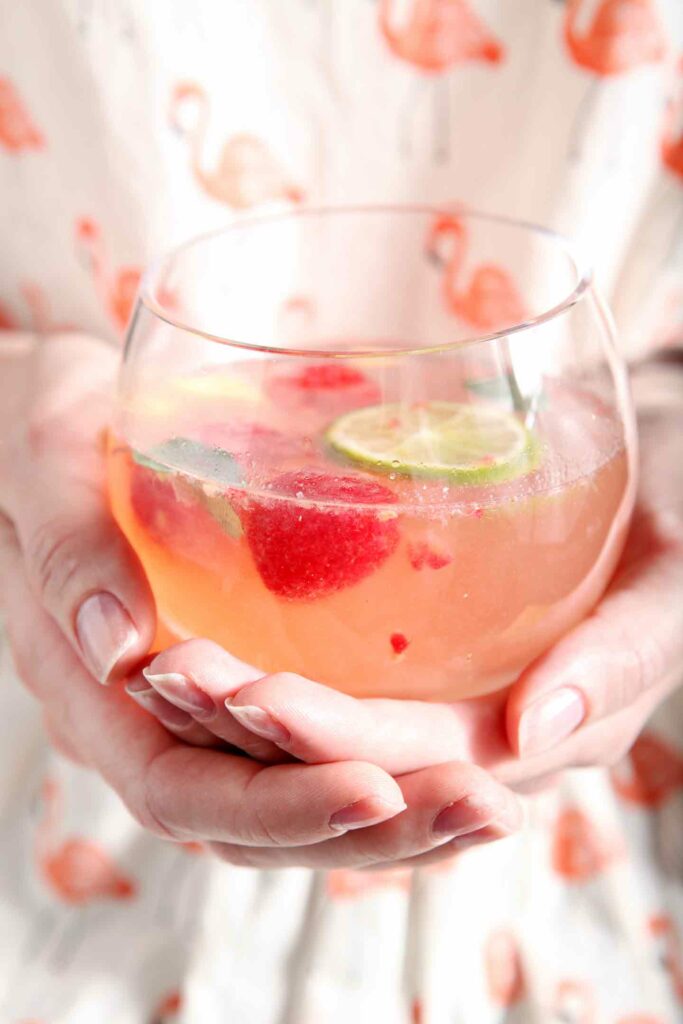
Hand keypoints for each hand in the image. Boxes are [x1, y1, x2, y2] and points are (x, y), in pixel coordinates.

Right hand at [0, 333, 521, 866]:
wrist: (62, 420)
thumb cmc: (45, 428)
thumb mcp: (46, 465)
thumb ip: (70, 548)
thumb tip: (120, 643)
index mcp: (93, 694)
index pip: (185, 789)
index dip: (279, 804)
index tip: (376, 790)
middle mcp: (150, 722)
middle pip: (261, 820)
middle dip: (374, 829)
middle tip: (486, 807)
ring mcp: (199, 708)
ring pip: (296, 795)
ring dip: (399, 813)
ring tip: (497, 801)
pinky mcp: (245, 672)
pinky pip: (314, 743)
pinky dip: (387, 761)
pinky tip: (463, 750)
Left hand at [143, 360, 682, 790]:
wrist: (652, 488)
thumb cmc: (668, 524)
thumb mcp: (670, 587)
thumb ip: (624, 657)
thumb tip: (536, 733)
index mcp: (538, 740)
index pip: (420, 763)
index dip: (334, 741)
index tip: (252, 694)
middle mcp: (476, 745)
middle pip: (351, 763)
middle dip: (259, 731)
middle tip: (175, 674)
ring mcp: (439, 712)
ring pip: (326, 744)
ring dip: (239, 719)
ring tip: (159, 671)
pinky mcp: (414, 676)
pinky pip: (328, 699)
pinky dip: (257, 691)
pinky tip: (194, 651)